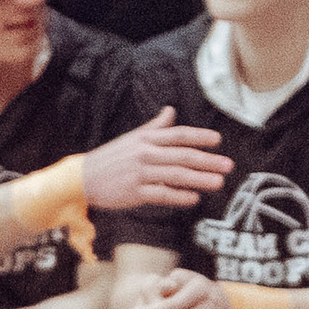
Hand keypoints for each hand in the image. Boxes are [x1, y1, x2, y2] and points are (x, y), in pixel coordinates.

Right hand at [81, 104, 231, 212]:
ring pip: (175, 175)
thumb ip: (155, 126)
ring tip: (218, 182)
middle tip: (227, 165)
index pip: (176, 135)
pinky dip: (179, 196)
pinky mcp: (134, 192)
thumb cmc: (110, 158)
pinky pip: (161, 194)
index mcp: (144, 139)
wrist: (81, 179)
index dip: (198, 136)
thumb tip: (171, 110)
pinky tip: (194, 198)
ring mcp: (139, 173)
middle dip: (207, 160)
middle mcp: (143, 154)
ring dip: (199, 179)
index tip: (217, 140)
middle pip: (181, 156)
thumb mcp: (131, 138)